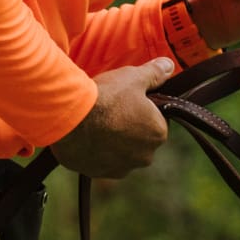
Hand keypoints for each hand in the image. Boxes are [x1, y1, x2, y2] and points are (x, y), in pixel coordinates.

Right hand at [51, 58, 174, 178]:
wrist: (71, 117)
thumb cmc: (106, 97)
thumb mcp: (134, 77)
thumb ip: (154, 74)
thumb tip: (168, 66)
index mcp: (158, 133)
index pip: (156, 122)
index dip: (142, 110)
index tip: (127, 102)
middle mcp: (144, 156)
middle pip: (139, 140)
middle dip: (128, 128)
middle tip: (110, 112)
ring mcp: (121, 168)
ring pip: (120, 153)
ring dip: (112, 142)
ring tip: (96, 123)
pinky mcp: (98, 173)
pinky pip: (100, 162)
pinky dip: (95, 151)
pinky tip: (86, 136)